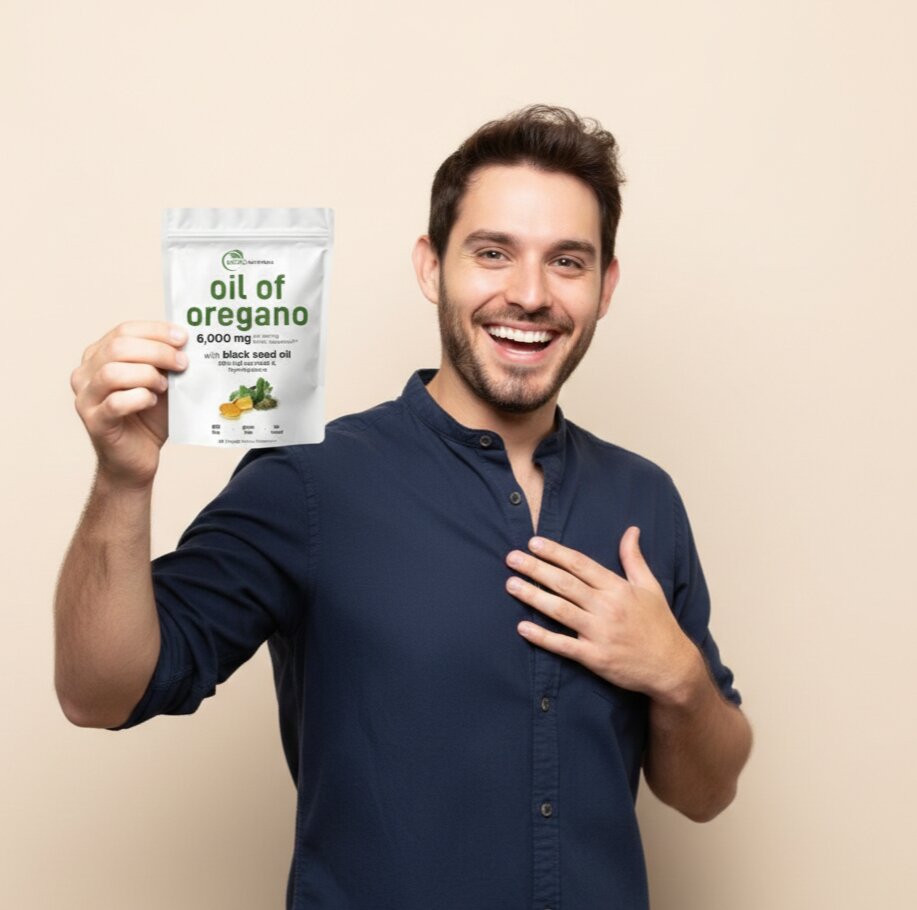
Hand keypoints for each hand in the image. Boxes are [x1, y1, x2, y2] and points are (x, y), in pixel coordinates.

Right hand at [70, 321, 187, 487]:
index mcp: (99, 356)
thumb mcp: (161, 382)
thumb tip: (188, 342)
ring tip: (164, 387)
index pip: (124, 330)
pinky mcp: (94, 422)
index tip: (183, 337)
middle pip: (118, 347)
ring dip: (146, 375)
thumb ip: (166, 362)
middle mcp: (85, 373)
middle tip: (182, 363)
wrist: (138, 458)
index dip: (155, 331)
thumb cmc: (149, 417)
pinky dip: (139, 398)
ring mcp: (86, 398)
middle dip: (157, 352)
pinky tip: (152, 401)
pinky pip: (115, 403)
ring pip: (112, 373)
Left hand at [505, 527, 699, 703]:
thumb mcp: (650, 587)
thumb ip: (634, 559)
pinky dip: (542, 637)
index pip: (580, 564)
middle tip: (511, 557)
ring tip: (511, 584)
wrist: (673, 667)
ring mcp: (600, 633)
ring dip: (533, 596)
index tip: (533, 542)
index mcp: (618, 588)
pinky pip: (563, 645)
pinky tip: (522, 628)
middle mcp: (607, 607)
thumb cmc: (660, 624)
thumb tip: (631, 530)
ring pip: (560, 610)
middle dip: (536, 569)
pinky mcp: (595, 658)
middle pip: (565, 583)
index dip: (555, 552)